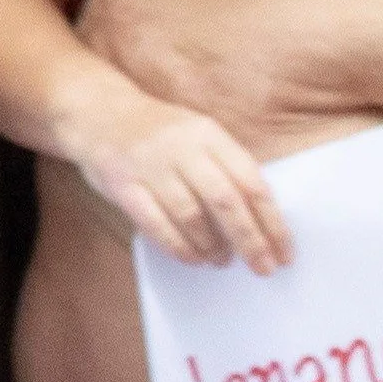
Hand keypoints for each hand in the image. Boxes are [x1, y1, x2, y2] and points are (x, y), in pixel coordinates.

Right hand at [70, 86, 290, 271]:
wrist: (98, 113)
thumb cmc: (159, 132)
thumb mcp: (199, 134)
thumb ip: (226, 166)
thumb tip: (261, 217)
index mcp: (208, 134)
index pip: (250, 182)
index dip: (272, 221)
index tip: (284, 250)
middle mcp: (181, 148)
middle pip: (225, 201)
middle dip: (250, 240)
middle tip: (263, 267)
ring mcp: (150, 167)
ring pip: (190, 215)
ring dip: (212, 246)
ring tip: (222, 261)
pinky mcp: (123, 185)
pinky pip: (154, 224)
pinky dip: (177, 246)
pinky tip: (192, 257)